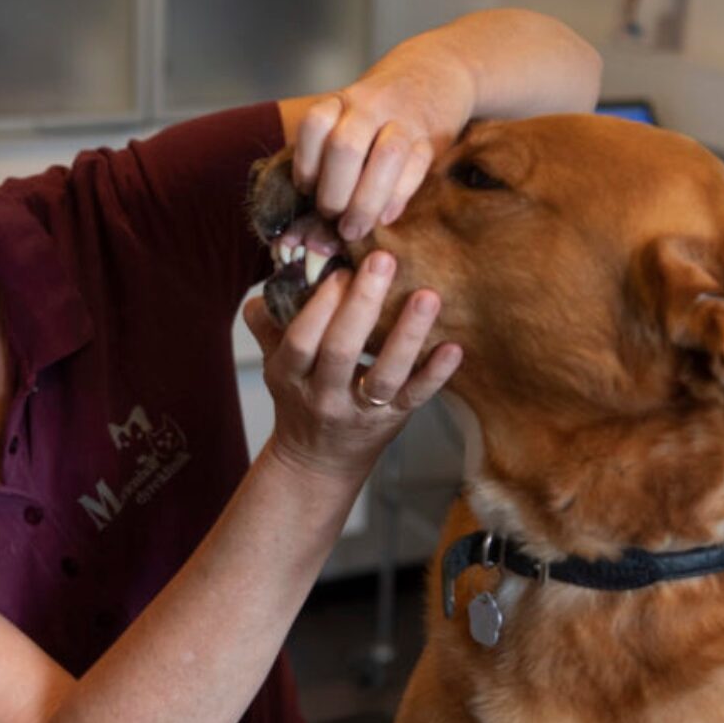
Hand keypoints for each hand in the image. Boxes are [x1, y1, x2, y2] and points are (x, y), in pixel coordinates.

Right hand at [243, 250, 463, 484]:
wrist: (318, 462)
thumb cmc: (300, 399)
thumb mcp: (276, 366)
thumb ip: (269, 324)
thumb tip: (273, 277)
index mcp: (290, 376)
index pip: (301, 340)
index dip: (320, 306)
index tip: (341, 269)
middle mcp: (324, 396)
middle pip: (341, 351)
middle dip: (362, 303)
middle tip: (383, 260)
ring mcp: (360, 410)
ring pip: (384, 375)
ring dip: (407, 335)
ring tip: (427, 297)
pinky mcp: (393, 420)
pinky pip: (415, 397)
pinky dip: (436, 374)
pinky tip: (454, 347)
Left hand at [293, 61, 474, 242]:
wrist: (436, 69)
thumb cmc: (380, 107)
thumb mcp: (349, 114)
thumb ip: (330, 150)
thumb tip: (312, 208)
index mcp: (342, 101)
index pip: (315, 125)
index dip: (306, 163)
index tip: (306, 190)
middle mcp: (371, 105)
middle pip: (346, 147)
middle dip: (334, 193)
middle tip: (331, 218)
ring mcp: (405, 119)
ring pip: (386, 157)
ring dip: (365, 202)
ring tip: (354, 228)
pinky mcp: (433, 137)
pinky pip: (417, 167)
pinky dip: (398, 197)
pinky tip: (385, 216)